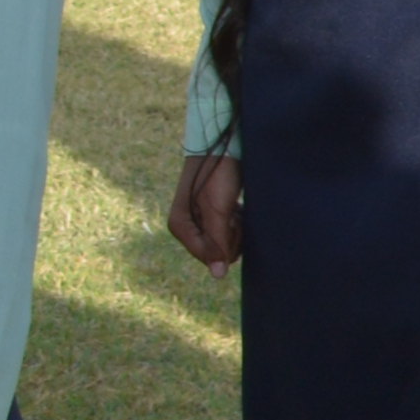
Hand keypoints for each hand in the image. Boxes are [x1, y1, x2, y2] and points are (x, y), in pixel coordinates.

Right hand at [167, 153, 245, 271]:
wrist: (226, 144)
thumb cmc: (219, 174)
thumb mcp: (218, 209)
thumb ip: (217, 242)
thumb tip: (218, 275)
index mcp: (180, 226)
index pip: (208, 256)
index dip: (226, 243)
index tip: (230, 220)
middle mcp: (188, 226)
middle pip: (219, 251)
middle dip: (231, 235)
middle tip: (233, 211)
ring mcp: (202, 219)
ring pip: (228, 242)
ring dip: (237, 227)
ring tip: (235, 206)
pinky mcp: (215, 213)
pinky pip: (232, 230)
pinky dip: (239, 221)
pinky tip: (238, 206)